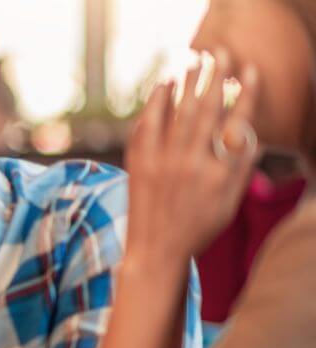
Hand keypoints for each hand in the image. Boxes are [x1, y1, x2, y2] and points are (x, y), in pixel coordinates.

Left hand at [125, 49, 260, 261]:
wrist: (156, 251)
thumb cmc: (199, 227)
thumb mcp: (230, 202)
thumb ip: (241, 168)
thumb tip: (250, 134)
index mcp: (219, 175)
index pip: (236, 125)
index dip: (245, 96)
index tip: (250, 73)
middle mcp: (191, 165)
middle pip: (206, 111)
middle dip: (216, 78)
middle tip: (221, 54)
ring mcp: (162, 163)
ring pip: (177, 113)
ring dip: (187, 83)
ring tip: (195, 60)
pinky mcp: (138, 164)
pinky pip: (146, 125)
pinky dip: (155, 103)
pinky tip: (163, 85)